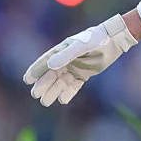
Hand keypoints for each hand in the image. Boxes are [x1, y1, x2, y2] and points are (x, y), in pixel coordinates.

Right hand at [23, 15, 137, 106]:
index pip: (44, 62)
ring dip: (53, 91)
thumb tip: (50, 65)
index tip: (27, 80)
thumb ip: (66, 55)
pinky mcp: (84, 75)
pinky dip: (68, 93)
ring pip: (60, 83)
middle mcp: (65, 61)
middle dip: (43, 85)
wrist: (113, 41)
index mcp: (61, 51)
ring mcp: (74, 68)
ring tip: (46, 101)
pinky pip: (73, 86)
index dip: (35, 71)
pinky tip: (63, 99)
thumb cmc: (96, 39)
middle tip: (36, 94)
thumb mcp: (81, 46)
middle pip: (50, 75)